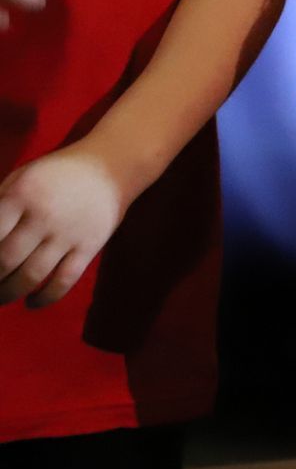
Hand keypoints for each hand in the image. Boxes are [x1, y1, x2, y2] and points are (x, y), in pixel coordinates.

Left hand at [0, 142, 131, 306]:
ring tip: (2, 298)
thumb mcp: (21, 177)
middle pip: (5, 260)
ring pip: (32, 275)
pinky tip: (31, 303)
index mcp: (21, 195)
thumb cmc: (57, 173)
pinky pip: (64, 280)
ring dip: (10, 293)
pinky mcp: (89, 246)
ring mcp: (68, 233)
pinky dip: (45, 298)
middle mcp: (43, 215)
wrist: (111, 165)